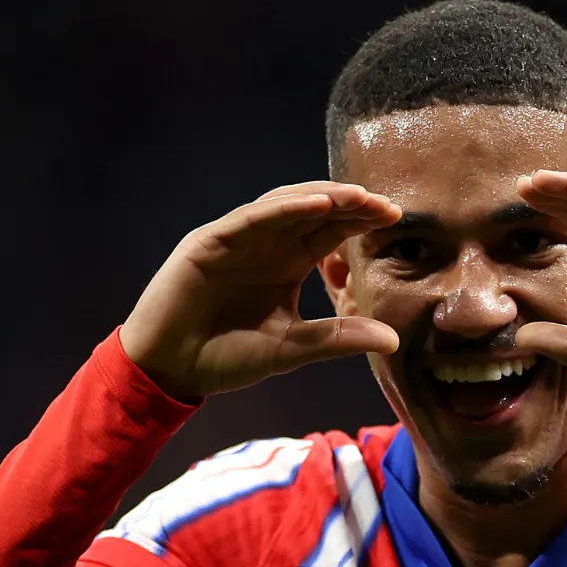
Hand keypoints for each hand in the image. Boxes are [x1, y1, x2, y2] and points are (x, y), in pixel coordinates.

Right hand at [119, 182, 401, 399]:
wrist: (170, 369)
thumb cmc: (225, 356)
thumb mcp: (292, 348)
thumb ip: (339, 338)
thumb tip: (394, 340)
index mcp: (285, 264)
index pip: (330, 232)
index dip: (360, 221)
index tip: (396, 217)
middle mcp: (265, 244)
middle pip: (314, 212)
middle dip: (350, 205)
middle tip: (387, 206)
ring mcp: (237, 239)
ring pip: (285, 206)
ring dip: (322, 198)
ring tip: (358, 197)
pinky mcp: (210, 242)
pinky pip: (251, 218)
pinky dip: (283, 210)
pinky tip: (315, 205)